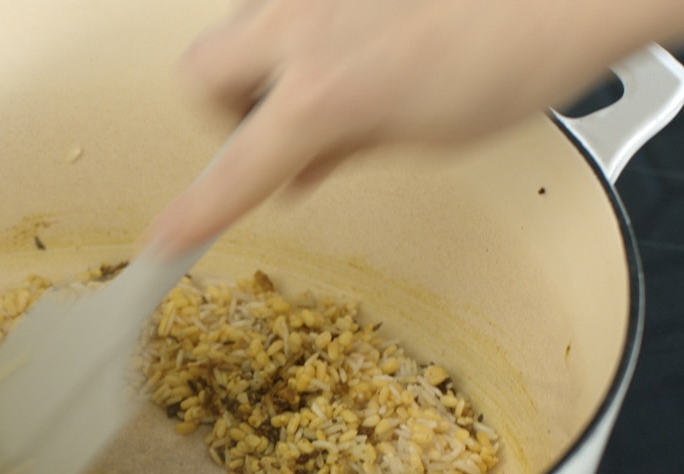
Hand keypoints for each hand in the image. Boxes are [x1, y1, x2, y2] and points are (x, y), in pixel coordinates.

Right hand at [146, 0, 637, 253]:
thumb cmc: (521, 49)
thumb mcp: (428, 134)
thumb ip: (346, 149)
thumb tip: (305, 165)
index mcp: (323, 93)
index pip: (233, 171)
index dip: (193, 215)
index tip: (162, 241)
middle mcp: (301, 25)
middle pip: (200, 73)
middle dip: (223, 107)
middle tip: (275, 125)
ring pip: (242, 25)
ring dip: (269, 60)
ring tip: (338, 73)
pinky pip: (288, 3)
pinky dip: (308, 28)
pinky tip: (361, 35)